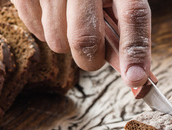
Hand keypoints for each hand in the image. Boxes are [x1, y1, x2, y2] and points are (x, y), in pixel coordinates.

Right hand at [12, 0, 150, 86]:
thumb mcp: (119, 3)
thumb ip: (127, 37)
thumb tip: (135, 76)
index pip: (133, 15)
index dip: (134, 50)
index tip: (136, 80)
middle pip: (85, 38)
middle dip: (91, 59)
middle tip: (93, 57)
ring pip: (57, 41)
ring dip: (67, 45)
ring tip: (72, 24)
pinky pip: (35, 30)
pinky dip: (47, 32)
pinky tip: (55, 16)